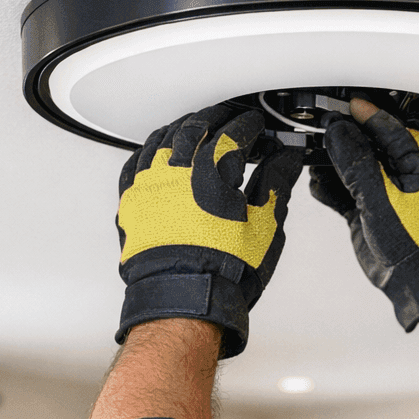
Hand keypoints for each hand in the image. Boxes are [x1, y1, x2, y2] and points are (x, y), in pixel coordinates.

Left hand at [116, 105, 302, 357]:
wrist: (184, 301)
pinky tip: (157, 149)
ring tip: (197, 125)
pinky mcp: (132, 204)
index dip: (251, 125)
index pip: (235, 132)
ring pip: (163, 139)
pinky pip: (135, 163)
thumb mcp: (265, 225)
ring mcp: (149, 185)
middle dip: (218, 117)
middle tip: (232, 116)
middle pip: (197, 126)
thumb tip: (286, 158)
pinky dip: (150, 150)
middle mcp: (176, 171)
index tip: (259, 127)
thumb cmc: (224, 272)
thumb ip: (276, 182)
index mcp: (212, 171)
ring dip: (183, 128)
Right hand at [309, 99, 418, 330]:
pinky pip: (350, 194)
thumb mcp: (383, 194)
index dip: (364, 117)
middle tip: (323, 132)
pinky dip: (333, 189)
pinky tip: (319, 184)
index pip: (389, 129)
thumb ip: (357, 162)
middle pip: (371, 147)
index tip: (344, 108)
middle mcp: (408, 176)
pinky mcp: (375, 214)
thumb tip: (340, 132)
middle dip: (345, 141)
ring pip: (358, 170)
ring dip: (335, 166)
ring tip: (315, 158)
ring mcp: (391, 196)